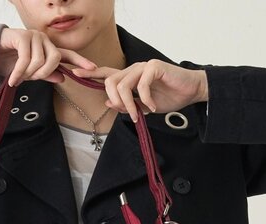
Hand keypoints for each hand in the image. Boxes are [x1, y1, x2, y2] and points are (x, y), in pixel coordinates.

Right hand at [0, 28, 97, 86]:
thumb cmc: (12, 63)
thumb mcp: (31, 74)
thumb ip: (47, 75)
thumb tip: (63, 78)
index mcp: (49, 50)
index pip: (68, 55)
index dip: (80, 61)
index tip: (92, 68)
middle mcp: (44, 41)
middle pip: (55, 58)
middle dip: (44, 73)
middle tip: (33, 79)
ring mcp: (34, 36)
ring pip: (40, 60)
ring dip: (29, 73)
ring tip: (18, 78)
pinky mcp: (22, 36)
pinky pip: (26, 58)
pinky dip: (19, 72)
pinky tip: (13, 80)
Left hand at [71, 59, 208, 121]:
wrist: (190, 91)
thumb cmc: (168, 97)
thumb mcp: (143, 106)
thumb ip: (126, 104)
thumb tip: (108, 101)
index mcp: (129, 77)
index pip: (106, 74)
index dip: (91, 73)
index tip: (76, 74)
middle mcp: (133, 69)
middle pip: (110, 81)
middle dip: (115, 101)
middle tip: (128, 114)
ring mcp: (143, 67)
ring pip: (122, 84)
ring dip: (128, 104)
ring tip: (139, 114)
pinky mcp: (154, 66)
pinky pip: (141, 85)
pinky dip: (145, 100)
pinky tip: (153, 107)